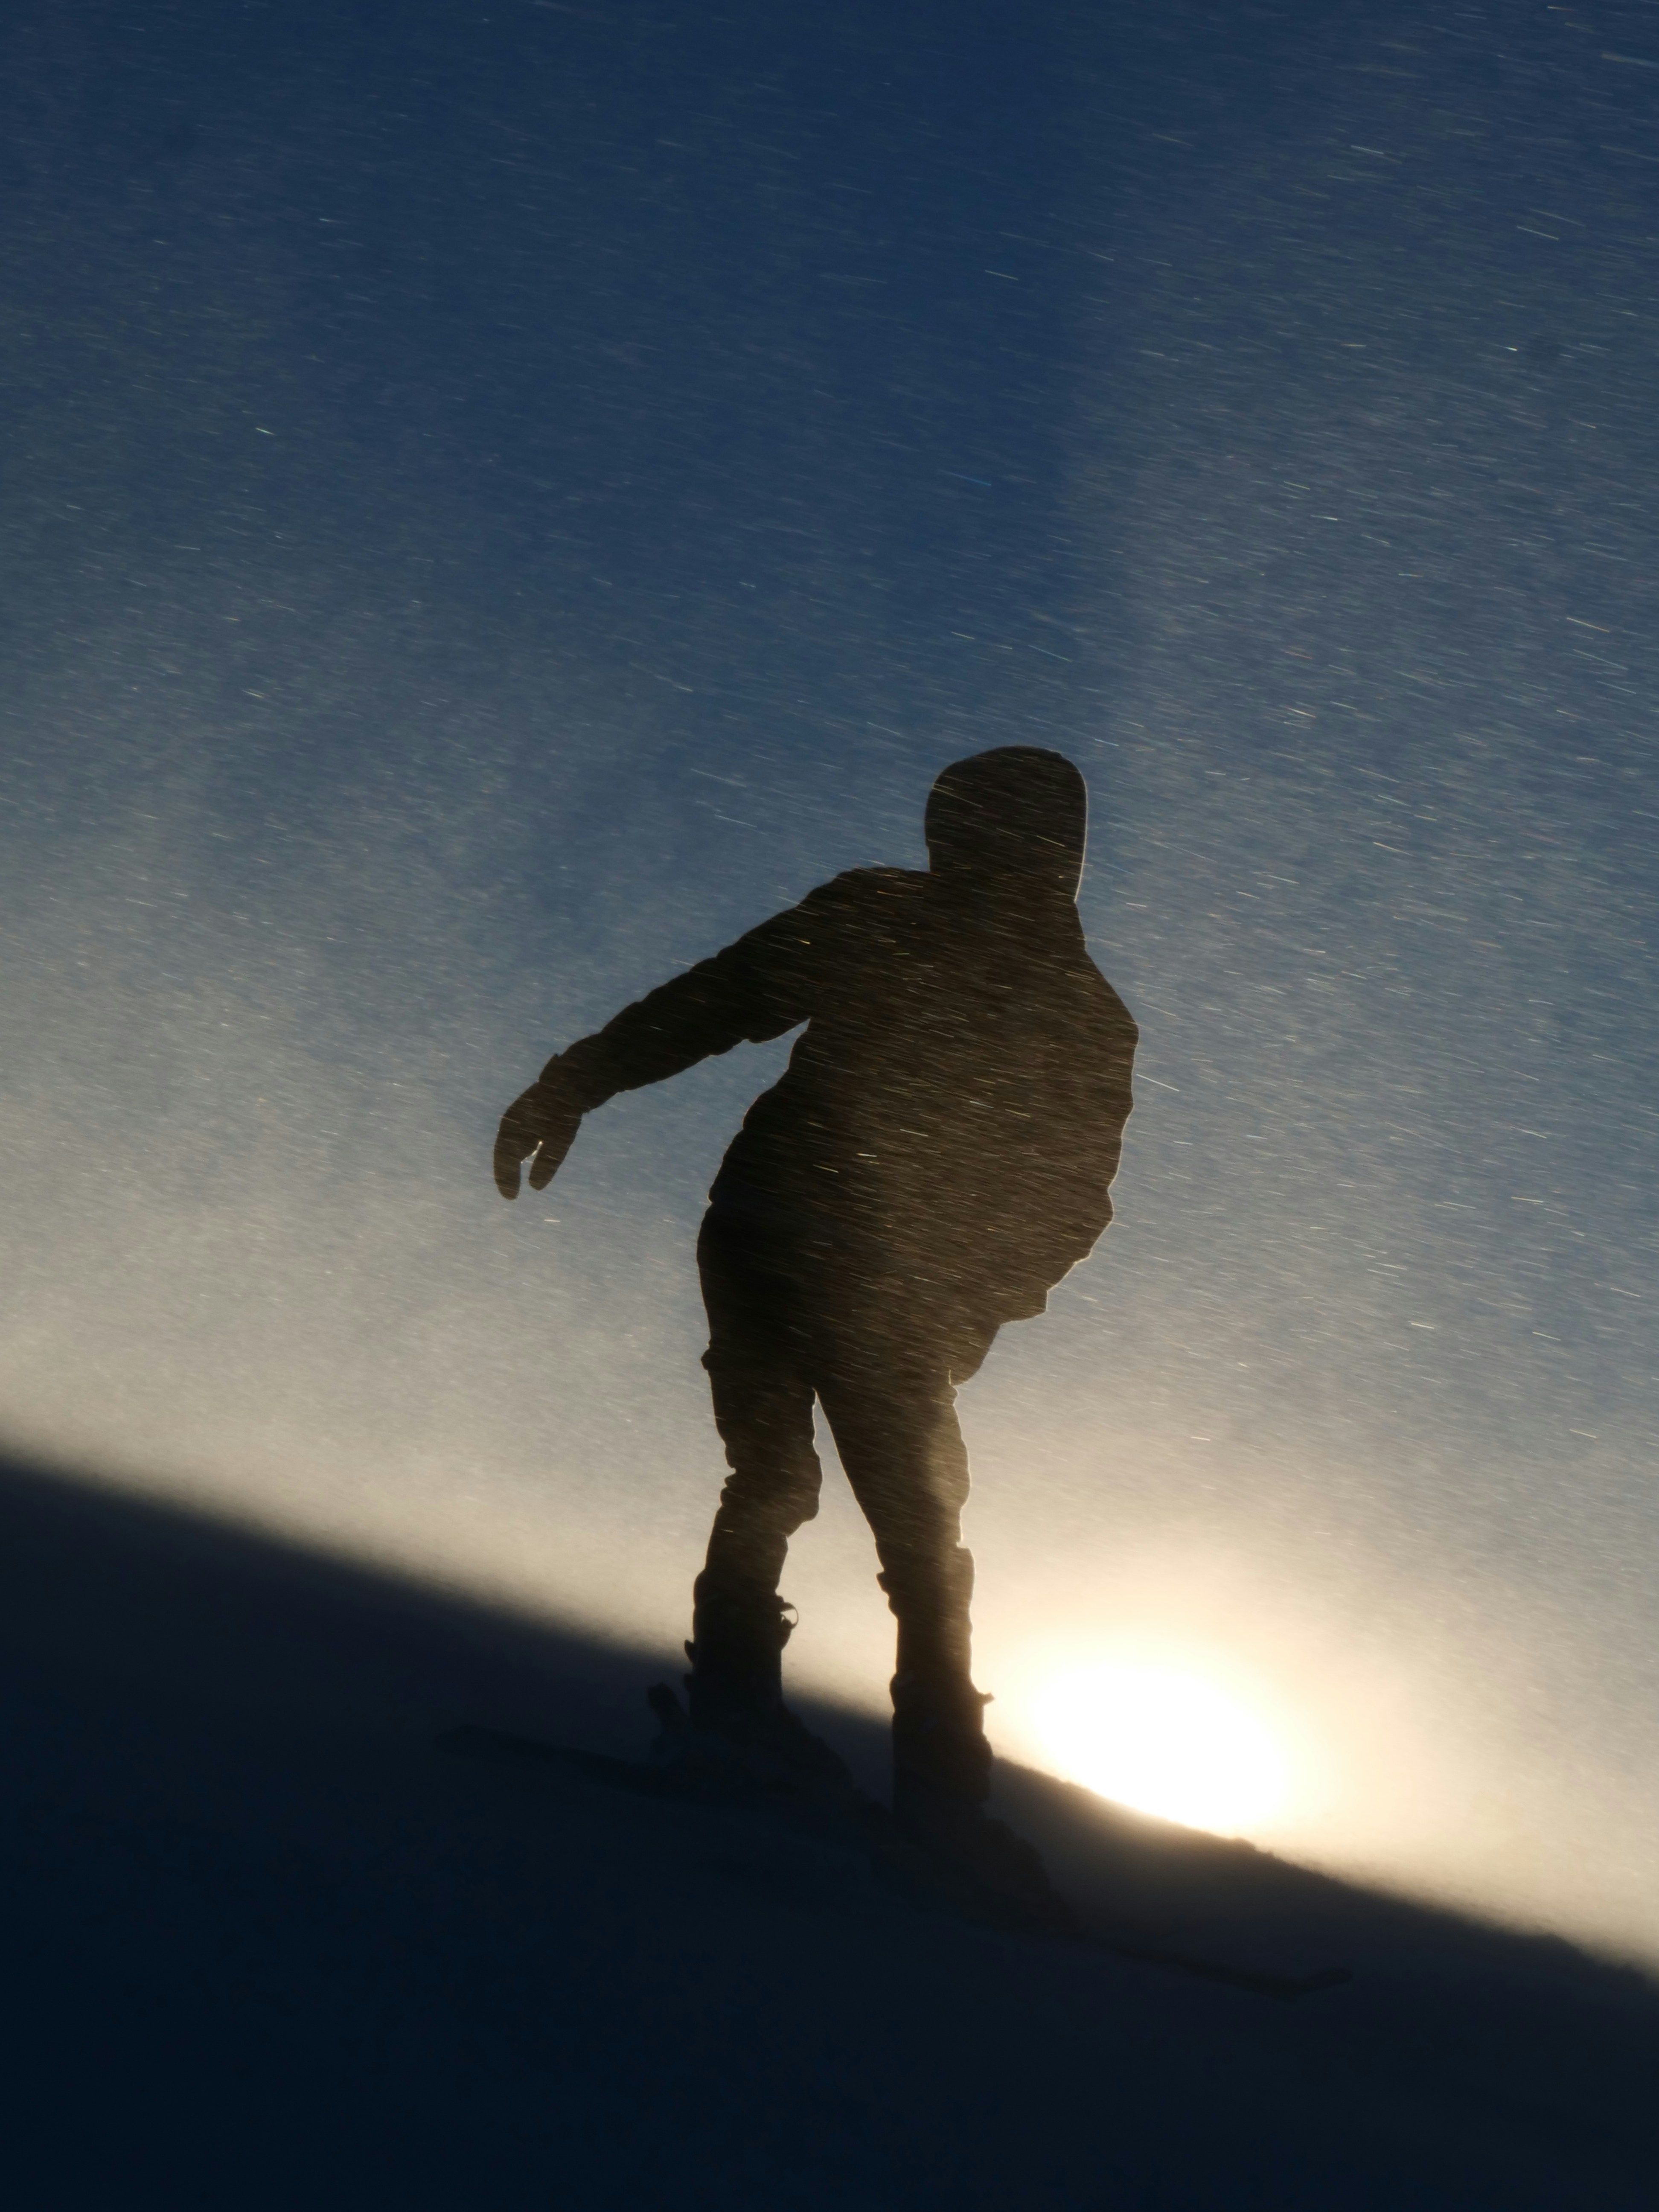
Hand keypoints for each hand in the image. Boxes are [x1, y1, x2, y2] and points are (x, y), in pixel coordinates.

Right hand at [493, 1068, 583, 1199]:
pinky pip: (523, 1138)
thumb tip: (536, 1187)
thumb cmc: (566, 1108)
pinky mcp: (536, 1115)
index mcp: (514, 1122)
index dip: (505, 1177)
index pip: (504, 1155)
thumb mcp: (560, 1137)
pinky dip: (523, 1153)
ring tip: (515, 1185)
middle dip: (507, 1174)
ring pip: (513, 1145)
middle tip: (511, 1196)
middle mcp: (515, 1119)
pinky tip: (529, 1161)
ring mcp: (524, 1116)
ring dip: (512, 1165)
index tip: (511, 1197)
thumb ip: (547, 1161)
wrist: (578, 1078)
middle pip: (506, 1151)